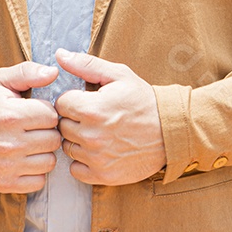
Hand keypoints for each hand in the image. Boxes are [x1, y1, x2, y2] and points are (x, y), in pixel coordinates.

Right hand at [0, 61, 60, 192]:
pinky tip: (24, 160)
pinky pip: (39, 181)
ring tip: (29, 144)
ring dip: (43, 153)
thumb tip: (53, 72)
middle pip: (53, 139)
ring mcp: (7, 167)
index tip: (35, 112)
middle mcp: (8, 143)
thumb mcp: (1, 81)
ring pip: (49, 161)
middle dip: (47, 132)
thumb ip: (28, 72)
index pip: (51, 115)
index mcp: (10, 116)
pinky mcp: (6, 184)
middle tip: (33, 129)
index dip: (45, 112)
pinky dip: (35, 172)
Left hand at [54, 49, 164, 185]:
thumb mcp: (119, 75)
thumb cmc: (144, 101)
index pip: (60, 104)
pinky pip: (75, 169)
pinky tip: (98, 151)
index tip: (86, 101)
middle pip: (62, 126)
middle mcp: (91, 135)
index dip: (73, 100)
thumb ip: (86, 64)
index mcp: (92, 109)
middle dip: (74, 119)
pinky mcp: (103, 176)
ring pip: (67, 147)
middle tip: (94, 117)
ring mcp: (97, 158)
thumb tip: (59, 55)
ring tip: (98, 133)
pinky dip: (83, 162)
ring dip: (78, 140)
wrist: (171, 131)